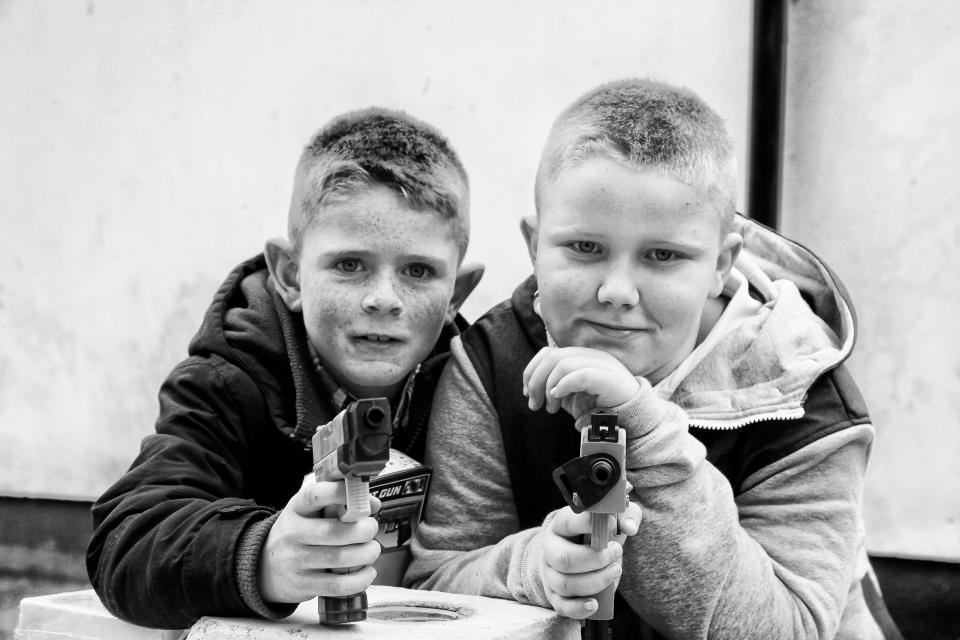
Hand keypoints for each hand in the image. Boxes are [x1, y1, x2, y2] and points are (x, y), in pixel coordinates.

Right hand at [258, 481, 381, 602]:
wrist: (263, 566)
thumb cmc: (296, 534)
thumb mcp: (307, 512)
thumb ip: (336, 504)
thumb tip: (372, 504)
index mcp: (296, 509)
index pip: (316, 495)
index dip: (341, 494)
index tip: (363, 497)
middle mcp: (293, 533)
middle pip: (333, 531)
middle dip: (363, 530)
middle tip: (372, 529)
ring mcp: (295, 561)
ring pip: (339, 558)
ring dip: (365, 554)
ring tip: (372, 550)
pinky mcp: (302, 585)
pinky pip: (337, 585)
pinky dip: (359, 580)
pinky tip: (367, 572)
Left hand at [523, 347, 639, 418]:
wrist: (635, 416)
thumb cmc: (603, 406)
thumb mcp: (574, 396)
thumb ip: (557, 389)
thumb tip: (533, 391)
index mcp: (582, 357)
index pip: (549, 353)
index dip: (532, 371)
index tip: (527, 392)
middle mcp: (591, 356)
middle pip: (553, 357)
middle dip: (536, 381)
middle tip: (534, 404)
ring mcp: (602, 364)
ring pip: (563, 364)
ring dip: (549, 387)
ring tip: (551, 408)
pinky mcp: (609, 378)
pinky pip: (581, 375)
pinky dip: (564, 385)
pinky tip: (559, 397)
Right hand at [540, 503, 642, 618]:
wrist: (580, 554)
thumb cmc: (598, 534)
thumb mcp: (613, 519)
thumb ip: (626, 516)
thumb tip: (629, 528)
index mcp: (561, 525)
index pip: (568, 522)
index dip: (589, 524)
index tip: (612, 524)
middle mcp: (550, 549)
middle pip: (564, 559)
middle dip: (596, 559)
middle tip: (616, 551)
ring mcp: (550, 574)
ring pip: (566, 584)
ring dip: (595, 581)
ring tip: (615, 571)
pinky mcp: (555, 595)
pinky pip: (562, 606)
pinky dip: (579, 608)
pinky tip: (595, 603)